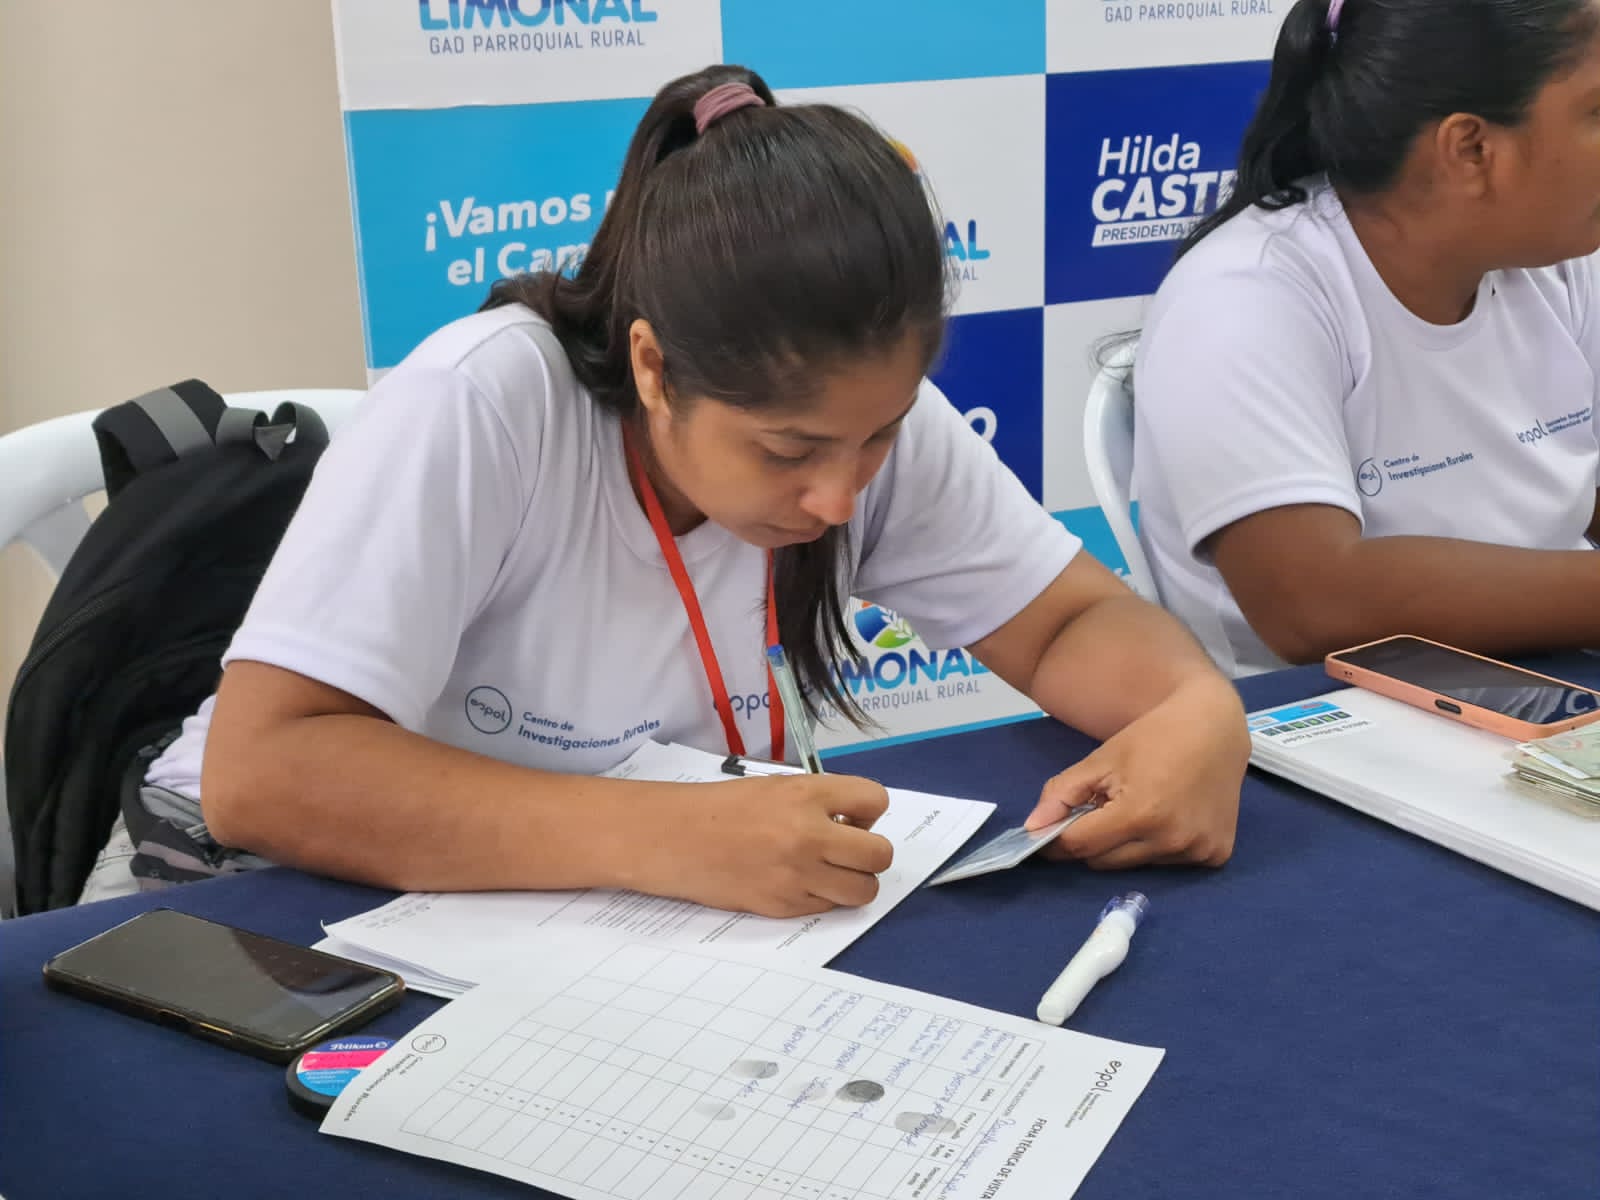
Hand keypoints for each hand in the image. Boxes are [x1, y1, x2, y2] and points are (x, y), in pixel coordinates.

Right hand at [643, 774, 894, 917]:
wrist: (674, 838)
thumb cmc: (723, 808)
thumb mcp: (777, 786)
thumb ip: (819, 800)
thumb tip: (856, 825)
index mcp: (806, 795)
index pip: (875, 800)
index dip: (868, 812)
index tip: (851, 818)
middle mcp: (808, 835)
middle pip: (880, 855)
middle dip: (870, 853)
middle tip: (845, 849)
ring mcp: (798, 875)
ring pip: (864, 890)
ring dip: (854, 881)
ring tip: (828, 870)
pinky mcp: (784, 906)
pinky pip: (829, 907)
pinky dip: (823, 897)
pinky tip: (798, 881)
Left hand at [1025, 677, 1248, 868]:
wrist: (1216, 726)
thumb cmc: (1155, 736)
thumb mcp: (1102, 759)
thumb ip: (1063, 793)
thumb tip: (1033, 827)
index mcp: (1140, 814)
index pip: (1081, 845)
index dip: (1058, 839)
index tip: (1049, 831)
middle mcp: (1171, 840)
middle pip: (1105, 860)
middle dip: (1093, 840)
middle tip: (1103, 808)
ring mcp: (1198, 851)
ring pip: (1135, 864)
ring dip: (1126, 844)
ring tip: (1142, 806)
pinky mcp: (1217, 855)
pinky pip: (1168, 863)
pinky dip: (1158, 846)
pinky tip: (1170, 815)